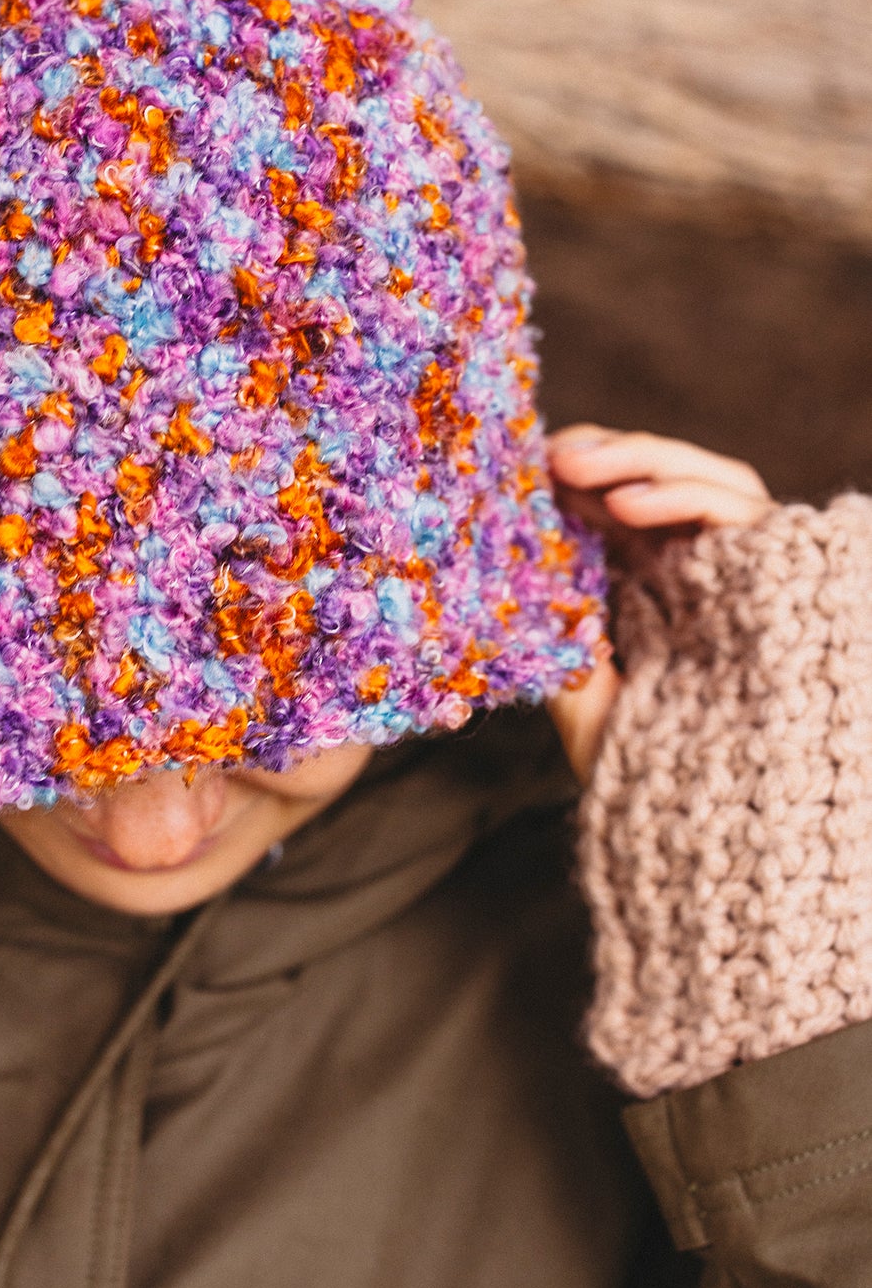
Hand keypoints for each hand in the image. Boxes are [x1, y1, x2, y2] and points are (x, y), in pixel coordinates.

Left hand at [543, 426, 773, 783]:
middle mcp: (707, 577)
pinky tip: (627, 503)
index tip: (525, 463)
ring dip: (641, 462)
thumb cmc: (645, 779)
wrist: (710, 833)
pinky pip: (741, 515)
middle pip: (668, 484)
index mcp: (661, 592)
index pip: (627, 508)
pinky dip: (683, 495)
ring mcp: (743, 577)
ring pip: (711, 484)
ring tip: (575, 466)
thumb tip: (509, 575)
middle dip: (609, 456)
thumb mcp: (580, 699)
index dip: (583, 476)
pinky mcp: (776, 581)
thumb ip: (556, 640)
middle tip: (548, 454)